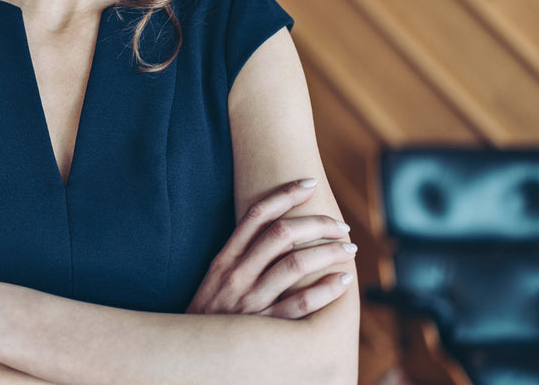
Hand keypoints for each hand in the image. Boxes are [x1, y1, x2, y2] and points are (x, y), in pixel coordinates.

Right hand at [188, 178, 356, 318]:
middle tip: (341, 225)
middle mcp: (237, 273)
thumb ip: (240, 256)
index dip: (285, 194)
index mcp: (225, 258)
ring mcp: (250, 299)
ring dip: (328, 252)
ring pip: (295, 264)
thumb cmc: (209, 313)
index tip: (309, 184)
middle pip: (282, 233)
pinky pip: (301, 304)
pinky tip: (342, 282)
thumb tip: (277, 233)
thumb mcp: (216, 278)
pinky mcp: (264, 326)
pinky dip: (326, 290)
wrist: (190, 354)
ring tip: (348, 250)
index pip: (257, 214)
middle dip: (317, 223)